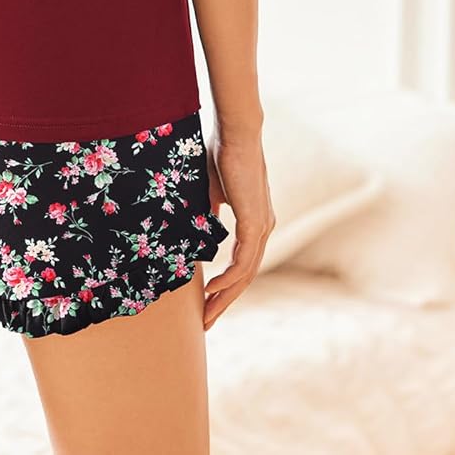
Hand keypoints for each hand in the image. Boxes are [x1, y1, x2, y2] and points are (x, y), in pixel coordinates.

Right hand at [201, 132, 275, 329]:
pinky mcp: (256, 223)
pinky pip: (243, 261)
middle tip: (207, 322)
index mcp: (255, 222)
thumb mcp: (211, 192)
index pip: (242, 263)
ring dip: (225, 296)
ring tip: (207, 314)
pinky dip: (228, 279)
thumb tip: (191, 231)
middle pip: (245, 276)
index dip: (225, 286)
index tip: (207, 302)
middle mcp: (263, 228)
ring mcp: (262, 227)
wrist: (235, 133)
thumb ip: (206, 214)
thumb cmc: (220, 156)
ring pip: (245, 274)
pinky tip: (213, 290)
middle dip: (225, 301)